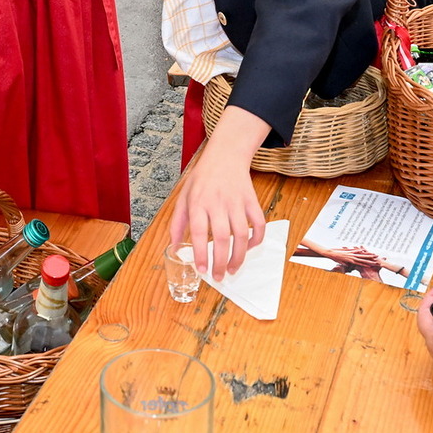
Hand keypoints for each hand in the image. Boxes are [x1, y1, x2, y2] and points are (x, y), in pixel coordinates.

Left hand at [170, 130, 266, 280]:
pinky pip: (259, 224)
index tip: (202, 270)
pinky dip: (257, 239)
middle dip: (221, 262)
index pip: (199, 232)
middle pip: (222, 238)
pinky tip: (249, 248)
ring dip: (239, 256)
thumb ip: (177, 223)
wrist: (225, 155)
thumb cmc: (202, 178)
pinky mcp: (252, 200)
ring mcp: (237, 202)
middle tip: (219, 277)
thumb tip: (174, 247)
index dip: (201, 253)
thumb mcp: (183, 196)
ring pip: (242, 234)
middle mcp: (218, 203)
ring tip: (232, 270)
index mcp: (198, 202)